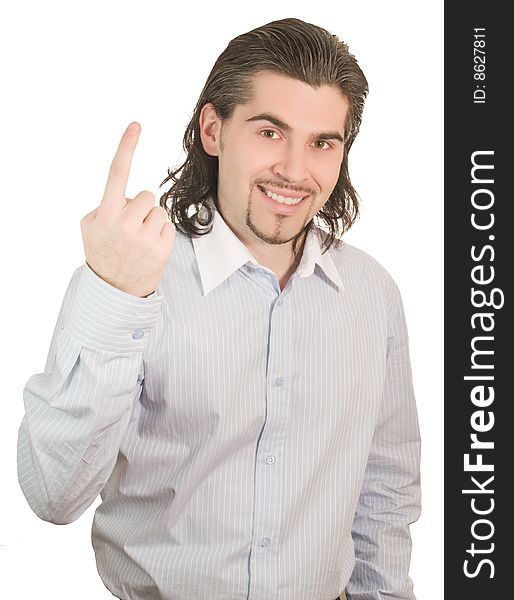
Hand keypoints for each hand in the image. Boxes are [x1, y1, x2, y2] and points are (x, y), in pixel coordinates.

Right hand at [80, 122, 175, 297]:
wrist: (114, 289)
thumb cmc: (103, 251)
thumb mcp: (91, 225)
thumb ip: (106, 204)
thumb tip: (128, 194)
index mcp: (105, 214)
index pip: (116, 174)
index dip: (126, 147)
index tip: (136, 126)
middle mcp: (125, 224)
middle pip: (146, 196)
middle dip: (140, 208)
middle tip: (130, 228)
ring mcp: (144, 237)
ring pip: (159, 211)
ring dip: (151, 221)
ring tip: (139, 241)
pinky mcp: (161, 248)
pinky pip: (167, 226)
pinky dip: (160, 233)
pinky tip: (149, 248)